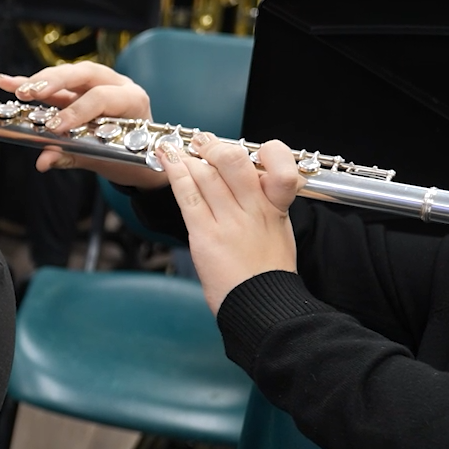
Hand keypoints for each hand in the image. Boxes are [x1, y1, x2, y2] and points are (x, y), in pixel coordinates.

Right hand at [0, 64, 166, 188]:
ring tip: (17, 89)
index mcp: (132, 100)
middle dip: (54, 83)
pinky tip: (9, 82)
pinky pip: (58, 85)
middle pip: (84, 74)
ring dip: (40, 82)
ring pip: (69, 75)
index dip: (77, 110)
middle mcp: (117, 85)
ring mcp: (99, 84)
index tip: (54, 127)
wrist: (143, 156)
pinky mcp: (81, 90)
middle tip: (28, 93)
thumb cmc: (130, 156)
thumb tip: (44, 160)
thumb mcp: (105, 160)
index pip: (102, 97)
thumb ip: (73, 157)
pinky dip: (34, 84)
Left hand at [159, 133, 300, 313]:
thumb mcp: (280, 234)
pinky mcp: (206, 235)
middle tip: (202, 141)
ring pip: (207, 176)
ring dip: (189, 157)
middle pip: (234, 163)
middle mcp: (254, 210)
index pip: (280, 168)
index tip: (247, 150)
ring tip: (177, 147)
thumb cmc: (268, 275)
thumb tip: (249, 185)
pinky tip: (168, 162)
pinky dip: (176, 175)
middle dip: (214, 147)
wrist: (262, 306)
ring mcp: (230, 221)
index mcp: (277, 209)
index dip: (266, 152)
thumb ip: (266, 207)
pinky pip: (188, 197)